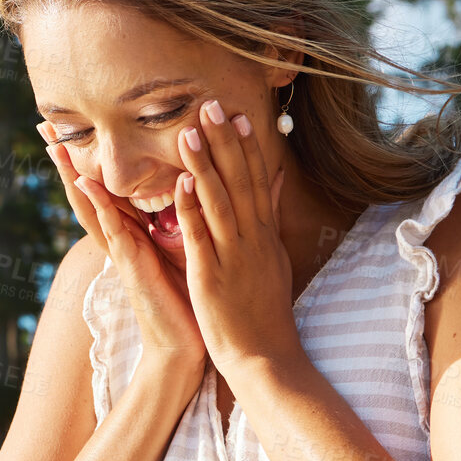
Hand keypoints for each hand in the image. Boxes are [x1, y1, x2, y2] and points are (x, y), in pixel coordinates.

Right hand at [40, 121, 207, 383]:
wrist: (187, 345)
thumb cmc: (190, 299)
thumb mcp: (188, 246)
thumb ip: (188, 215)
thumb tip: (199, 181)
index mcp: (134, 232)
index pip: (108, 187)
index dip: (90, 157)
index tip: (74, 127)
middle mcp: (121, 239)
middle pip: (88, 191)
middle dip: (67, 159)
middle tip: (45, 126)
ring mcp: (121, 252)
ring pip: (91, 206)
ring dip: (72, 176)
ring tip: (55, 146)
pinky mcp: (130, 264)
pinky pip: (111, 229)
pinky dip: (98, 206)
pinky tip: (86, 184)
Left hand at [171, 102, 299, 374]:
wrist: (264, 356)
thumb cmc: (263, 309)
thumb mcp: (273, 257)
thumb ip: (271, 215)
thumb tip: (278, 178)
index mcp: (264, 234)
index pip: (257, 181)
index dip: (247, 146)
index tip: (239, 114)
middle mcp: (252, 238)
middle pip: (240, 181)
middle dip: (226, 141)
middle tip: (212, 104)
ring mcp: (233, 256)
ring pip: (219, 201)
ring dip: (205, 164)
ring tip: (190, 130)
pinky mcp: (212, 276)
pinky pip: (202, 237)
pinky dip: (192, 209)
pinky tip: (183, 183)